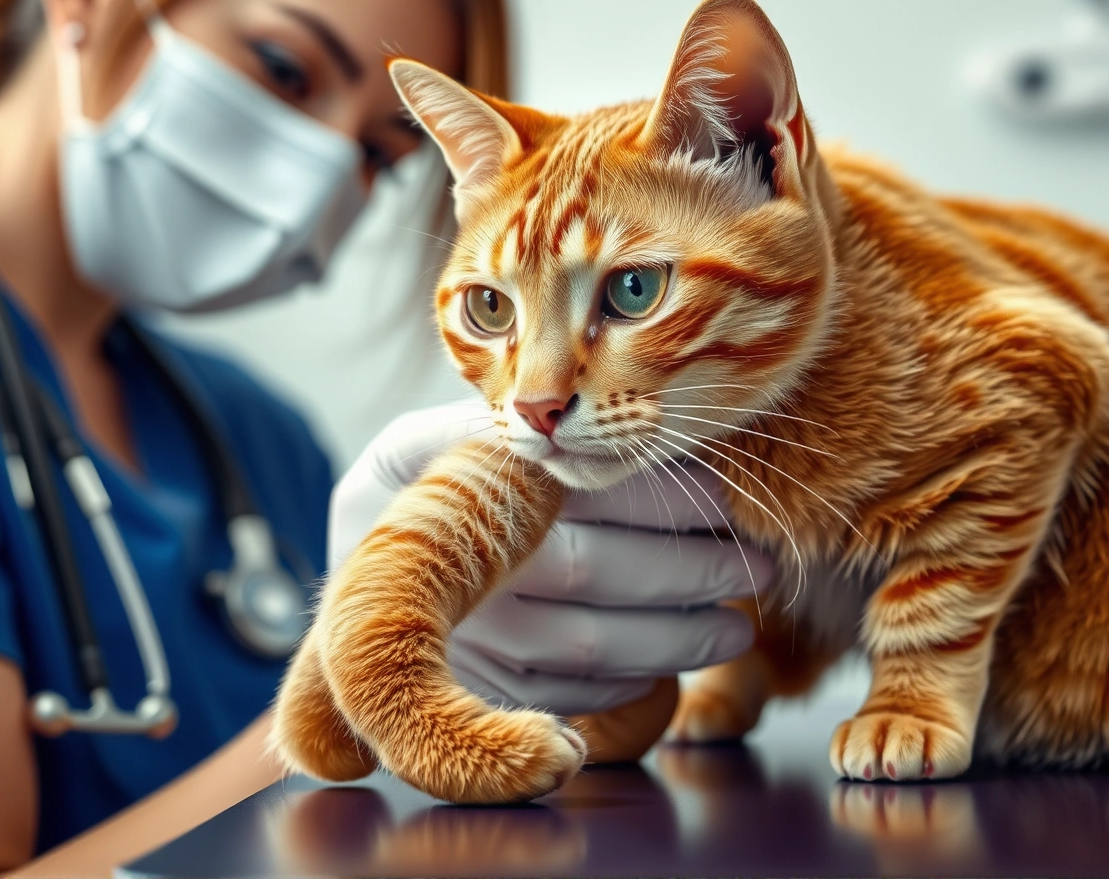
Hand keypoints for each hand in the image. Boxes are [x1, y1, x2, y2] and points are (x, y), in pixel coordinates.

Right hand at [329, 402, 774, 715]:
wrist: (350, 591)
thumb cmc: (420, 497)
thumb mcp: (441, 440)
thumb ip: (512, 425)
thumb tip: (612, 415)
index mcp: (458, 488)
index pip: (584, 491)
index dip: (665, 498)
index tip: (726, 498)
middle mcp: (460, 569)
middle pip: (600, 573)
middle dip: (695, 570)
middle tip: (759, 565)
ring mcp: (469, 639)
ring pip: (596, 645)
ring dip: (683, 635)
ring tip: (739, 623)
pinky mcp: (481, 693)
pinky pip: (576, 692)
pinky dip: (635, 678)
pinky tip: (674, 656)